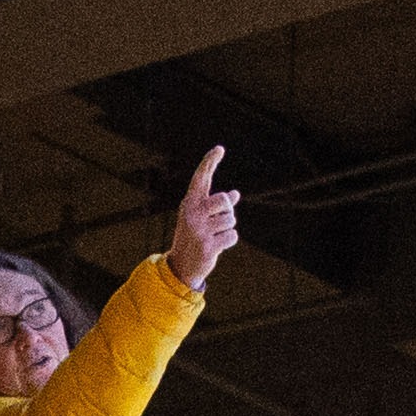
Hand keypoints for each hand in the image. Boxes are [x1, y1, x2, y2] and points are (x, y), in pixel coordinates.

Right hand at [166, 144, 240, 287]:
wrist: (180, 266)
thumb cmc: (193, 237)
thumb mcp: (201, 219)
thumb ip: (217, 207)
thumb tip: (236, 194)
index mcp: (189, 203)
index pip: (200, 178)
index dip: (209, 162)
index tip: (219, 149)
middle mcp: (192, 213)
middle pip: (224, 200)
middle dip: (227, 211)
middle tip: (218, 222)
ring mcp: (198, 230)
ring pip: (230, 219)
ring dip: (228, 228)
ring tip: (215, 236)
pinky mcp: (207, 246)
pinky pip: (232, 236)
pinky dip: (229, 241)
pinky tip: (217, 246)